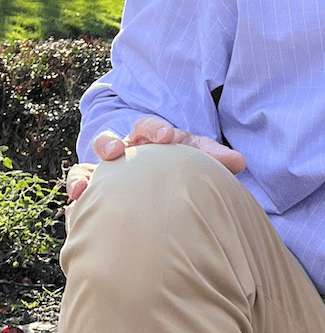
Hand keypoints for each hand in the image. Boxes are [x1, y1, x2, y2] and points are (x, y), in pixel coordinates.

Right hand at [65, 115, 246, 203]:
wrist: (164, 187)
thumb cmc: (180, 165)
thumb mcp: (196, 158)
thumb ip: (215, 158)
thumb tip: (240, 161)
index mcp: (149, 139)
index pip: (149, 126)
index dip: (155, 128)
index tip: (167, 137)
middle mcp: (124, 151)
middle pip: (110, 139)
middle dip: (111, 142)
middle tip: (119, 151)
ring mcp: (106, 171)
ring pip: (88, 164)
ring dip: (84, 171)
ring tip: (87, 184)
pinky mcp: (94, 190)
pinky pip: (80, 189)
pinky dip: (77, 195)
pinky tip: (77, 206)